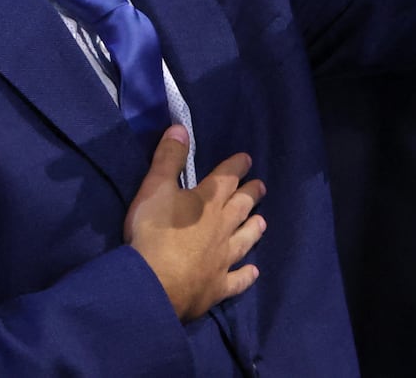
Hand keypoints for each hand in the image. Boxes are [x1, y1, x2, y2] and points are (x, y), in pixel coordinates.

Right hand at [126, 128, 265, 320]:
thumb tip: (180, 128)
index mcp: (207, 202)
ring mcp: (222, 259)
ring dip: (253, 229)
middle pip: (241, 207)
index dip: (236, 166)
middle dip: (251, 194)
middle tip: (261, 187)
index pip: (226, 178)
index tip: (247, 159)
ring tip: (262, 222)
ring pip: (244, 240)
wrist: (154, 284)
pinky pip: (237, 280)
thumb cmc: (153, 232)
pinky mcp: (217, 287)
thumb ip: (168, 158)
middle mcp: (222, 228)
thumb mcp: (155, 188)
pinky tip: (253, 272)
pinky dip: (246, 275)